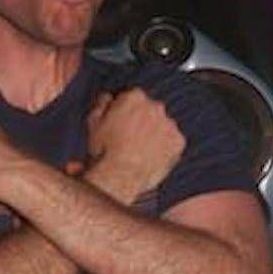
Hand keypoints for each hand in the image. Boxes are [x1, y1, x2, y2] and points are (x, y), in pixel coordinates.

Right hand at [84, 88, 184, 205]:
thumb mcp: (93, 122)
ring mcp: (169, 124)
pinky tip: (151, 158)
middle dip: (143, 120)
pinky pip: (173, 142)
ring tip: (141, 151)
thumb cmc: (105, 150)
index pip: (133, 97)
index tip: (121, 123)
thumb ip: (102, 104)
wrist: (121, 176)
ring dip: (155, 134)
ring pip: (163, 126)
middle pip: (150, 110)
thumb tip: (108, 97)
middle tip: (131, 138)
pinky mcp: (178, 142)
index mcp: (134, 97)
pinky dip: (165, 148)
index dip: (126, 111)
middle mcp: (155, 106)